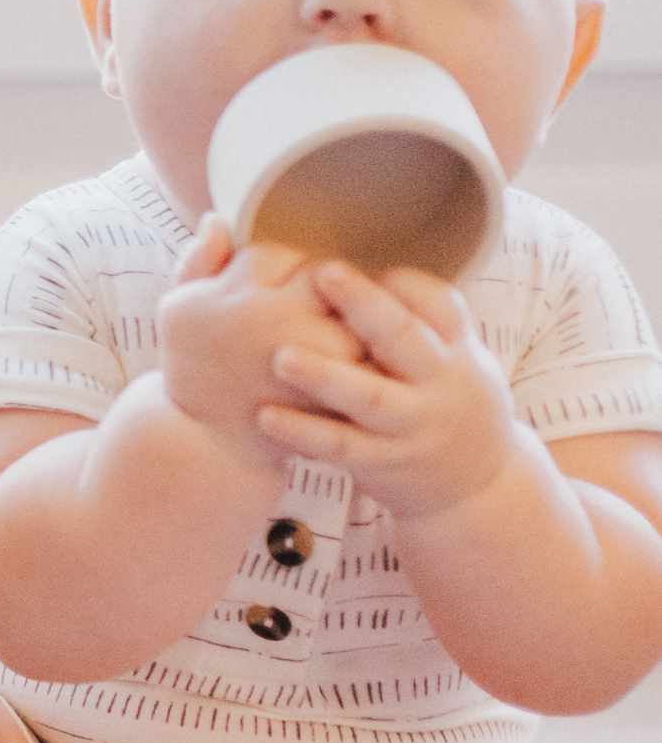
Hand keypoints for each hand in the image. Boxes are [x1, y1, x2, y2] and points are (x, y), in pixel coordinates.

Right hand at [157, 218, 368, 459]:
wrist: (206, 444)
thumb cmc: (193, 368)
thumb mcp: (178, 311)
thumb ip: (198, 262)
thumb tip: (217, 218)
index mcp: (236, 296)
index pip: (279, 253)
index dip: (286, 264)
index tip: (281, 282)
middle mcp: (273, 323)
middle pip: (328, 279)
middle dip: (333, 288)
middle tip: (325, 304)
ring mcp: (306, 363)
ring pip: (357, 320)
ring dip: (362, 321)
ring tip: (351, 331)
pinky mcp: (330, 399)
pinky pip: (368, 366)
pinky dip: (374, 360)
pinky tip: (364, 362)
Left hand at [257, 261, 516, 517]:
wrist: (477, 486)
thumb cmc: (441, 398)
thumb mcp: (450, 355)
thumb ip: (412, 314)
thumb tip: (358, 257)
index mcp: (453, 347)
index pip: (436, 302)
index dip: (395, 279)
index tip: (347, 255)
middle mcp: (439, 382)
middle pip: (407, 339)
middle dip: (368, 306)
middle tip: (323, 272)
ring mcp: (412, 425)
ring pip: (371, 397)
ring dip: (327, 376)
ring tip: (282, 356)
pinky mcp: (385, 463)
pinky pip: (341, 446)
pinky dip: (304, 431)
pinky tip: (265, 415)